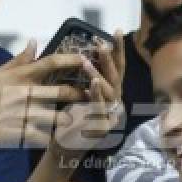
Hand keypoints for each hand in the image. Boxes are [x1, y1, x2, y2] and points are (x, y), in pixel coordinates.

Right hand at [0, 43, 86, 149]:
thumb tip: (34, 42)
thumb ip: (20, 60)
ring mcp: (23, 115)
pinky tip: (57, 139)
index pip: (51, 63)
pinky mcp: (21, 133)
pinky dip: (53, 138)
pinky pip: (46, 137)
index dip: (72, 60)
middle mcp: (25, 94)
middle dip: (80, 94)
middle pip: (62, 92)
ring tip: (76, 119)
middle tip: (89, 95)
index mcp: (20, 77)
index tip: (86, 60)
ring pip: (58, 117)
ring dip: (69, 118)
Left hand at [52, 33, 126, 162]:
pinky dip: (96, 94)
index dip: (117, 50)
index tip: (116, 31)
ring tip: (89, 60)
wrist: (64, 150)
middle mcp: (115, 103)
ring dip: (99, 73)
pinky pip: (100, 107)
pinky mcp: (103, 128)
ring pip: (109, 91)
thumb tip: (81, 53)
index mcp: (110, 94)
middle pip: (116, 77)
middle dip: (110, 58)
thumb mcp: (77, 96)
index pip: (116, 68)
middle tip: (101, 42)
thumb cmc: (69, 121)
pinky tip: (92, 83)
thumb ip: (82, 77)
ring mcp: (111, 116)